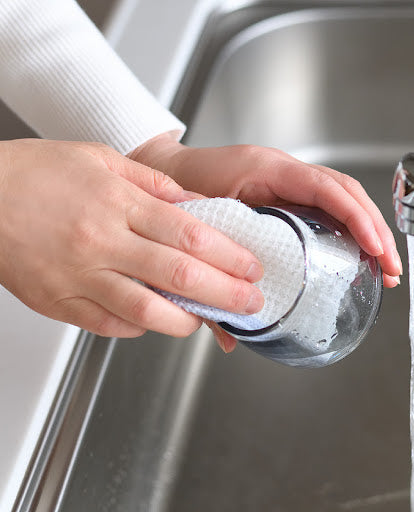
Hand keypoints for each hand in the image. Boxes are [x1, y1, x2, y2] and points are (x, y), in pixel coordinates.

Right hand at [0, 139, 263, 337]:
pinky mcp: (58, 302)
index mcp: (117, 203)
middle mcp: (102, 242)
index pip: (189, 234)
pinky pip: (108, 326)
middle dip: (224, 293)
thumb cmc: (38, 173)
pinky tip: (156, 321)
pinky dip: (139, 328)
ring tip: (207, 320)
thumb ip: (154, 183)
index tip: (251, 267)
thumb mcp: (101, 159)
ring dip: (185, 320)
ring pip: (145, 311)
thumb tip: (195, 204)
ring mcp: (79, 276)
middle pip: (178, 274)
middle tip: (250, 302)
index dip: (228, 255)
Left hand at [129, 133, 402, 351]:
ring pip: (340, 197)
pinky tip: (357, 254)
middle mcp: (281, 170)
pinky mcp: (285, 192)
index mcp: (264, 169)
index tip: (375, 248)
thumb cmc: (178, 192)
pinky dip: (347, 228)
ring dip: (368, 229)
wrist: (163, 173)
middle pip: (344, 191)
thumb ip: (214, 280)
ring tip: (384, 265)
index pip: (324, 188)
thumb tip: (231, 336)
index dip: (355, 217)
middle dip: (374, 227)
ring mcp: (286, 179)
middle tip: (391, 266)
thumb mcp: (199, 231)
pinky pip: (325, 205)